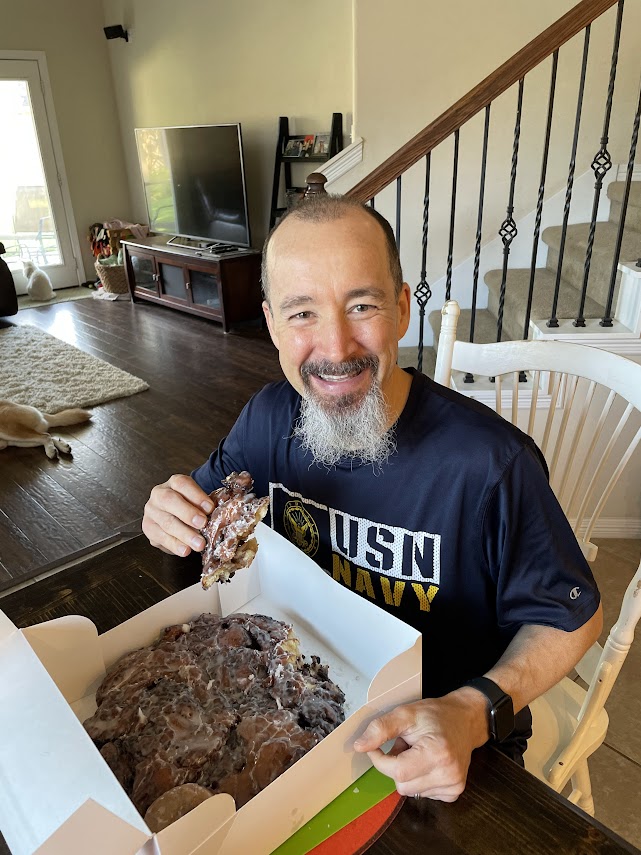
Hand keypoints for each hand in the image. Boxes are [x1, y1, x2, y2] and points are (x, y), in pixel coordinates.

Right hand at [142, 474, 213, 556]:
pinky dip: (175, 545)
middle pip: (170, 500)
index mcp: (173, 483)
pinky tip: (186, 550)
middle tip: (203, 524)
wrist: (174, 516)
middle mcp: (159, 494)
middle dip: (187, 513)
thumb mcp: (198, 501)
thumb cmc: (190, 507)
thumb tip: (219, 516)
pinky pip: (161, 537)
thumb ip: (205, 506)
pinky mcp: (148, 528)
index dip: (196, 495)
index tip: (210, 508)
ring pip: (166, 522)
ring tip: (199, 544)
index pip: (182, 484)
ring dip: (184, 534)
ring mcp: (152, 511)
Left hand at [353, 688, 489, 801]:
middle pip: (402, 785)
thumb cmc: (435, 715)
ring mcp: (453, 786)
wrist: (465, 720)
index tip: (378, 747)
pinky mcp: (454, 793)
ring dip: (408, 773)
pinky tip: (428, 763)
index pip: (396, 771)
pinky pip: (423, 794)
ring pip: (411, 791)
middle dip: (396, 766)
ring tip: (419, 753)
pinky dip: (419, 780)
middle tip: (406, 746)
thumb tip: (360, 746)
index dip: (380, 760)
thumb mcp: (405, 713)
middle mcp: (448, 774)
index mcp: (437, 753)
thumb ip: (380, 729)